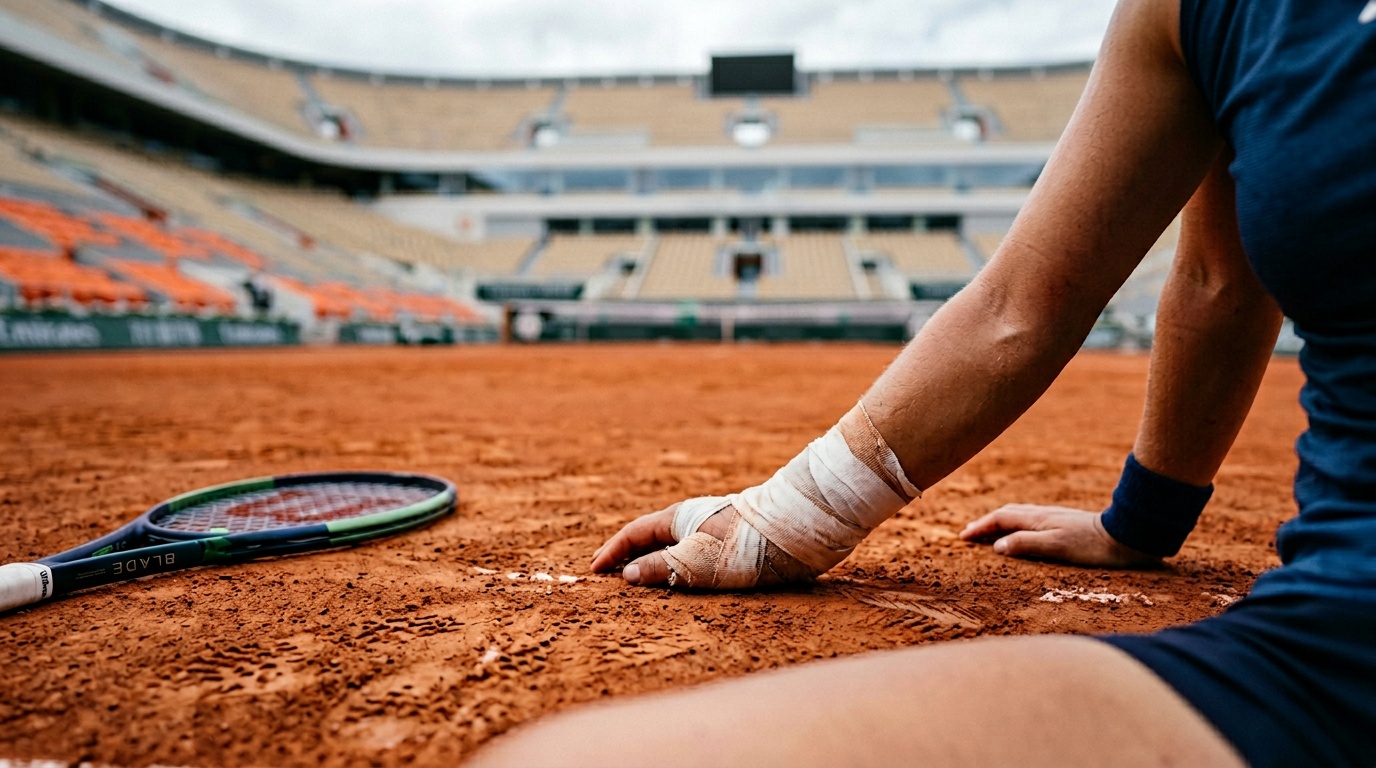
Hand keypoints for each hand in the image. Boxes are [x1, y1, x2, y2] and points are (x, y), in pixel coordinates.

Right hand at [590, 502, 730, 585]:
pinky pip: (688, 553)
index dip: (612, 551)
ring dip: (649, 560)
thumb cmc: (741, 545)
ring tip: (634, 578)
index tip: (594, 570)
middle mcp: (692, 520)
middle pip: (650, 538)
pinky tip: (675, 577)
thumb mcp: (694, 562)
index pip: (634, 533)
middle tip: (606, 570)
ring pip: (670, 546)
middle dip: (626, 554)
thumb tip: (626, 575)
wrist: (792, 533)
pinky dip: (671, 565)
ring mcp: (710, 530)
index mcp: (678, 518)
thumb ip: (658, 568)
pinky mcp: (728, 543)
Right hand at [959, 504, 1160, 568]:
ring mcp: (1055, 518)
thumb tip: (997, 546)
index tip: (962, 537)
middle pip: (1007, 514)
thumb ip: (1026, 544)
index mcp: (1037, 519)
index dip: (980, 527)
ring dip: (1000, 523)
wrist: (1127, 536)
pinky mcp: (1065, 524)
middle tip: (970, 534)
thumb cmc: (1092, 546)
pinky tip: (1024, 533)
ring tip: (990, 533)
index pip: (1000, 519)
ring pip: (1019, 515)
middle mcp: (1043, 515)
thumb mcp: (1056, 547)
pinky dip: (1017, 525)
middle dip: (986, 523)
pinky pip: (1031, 520)